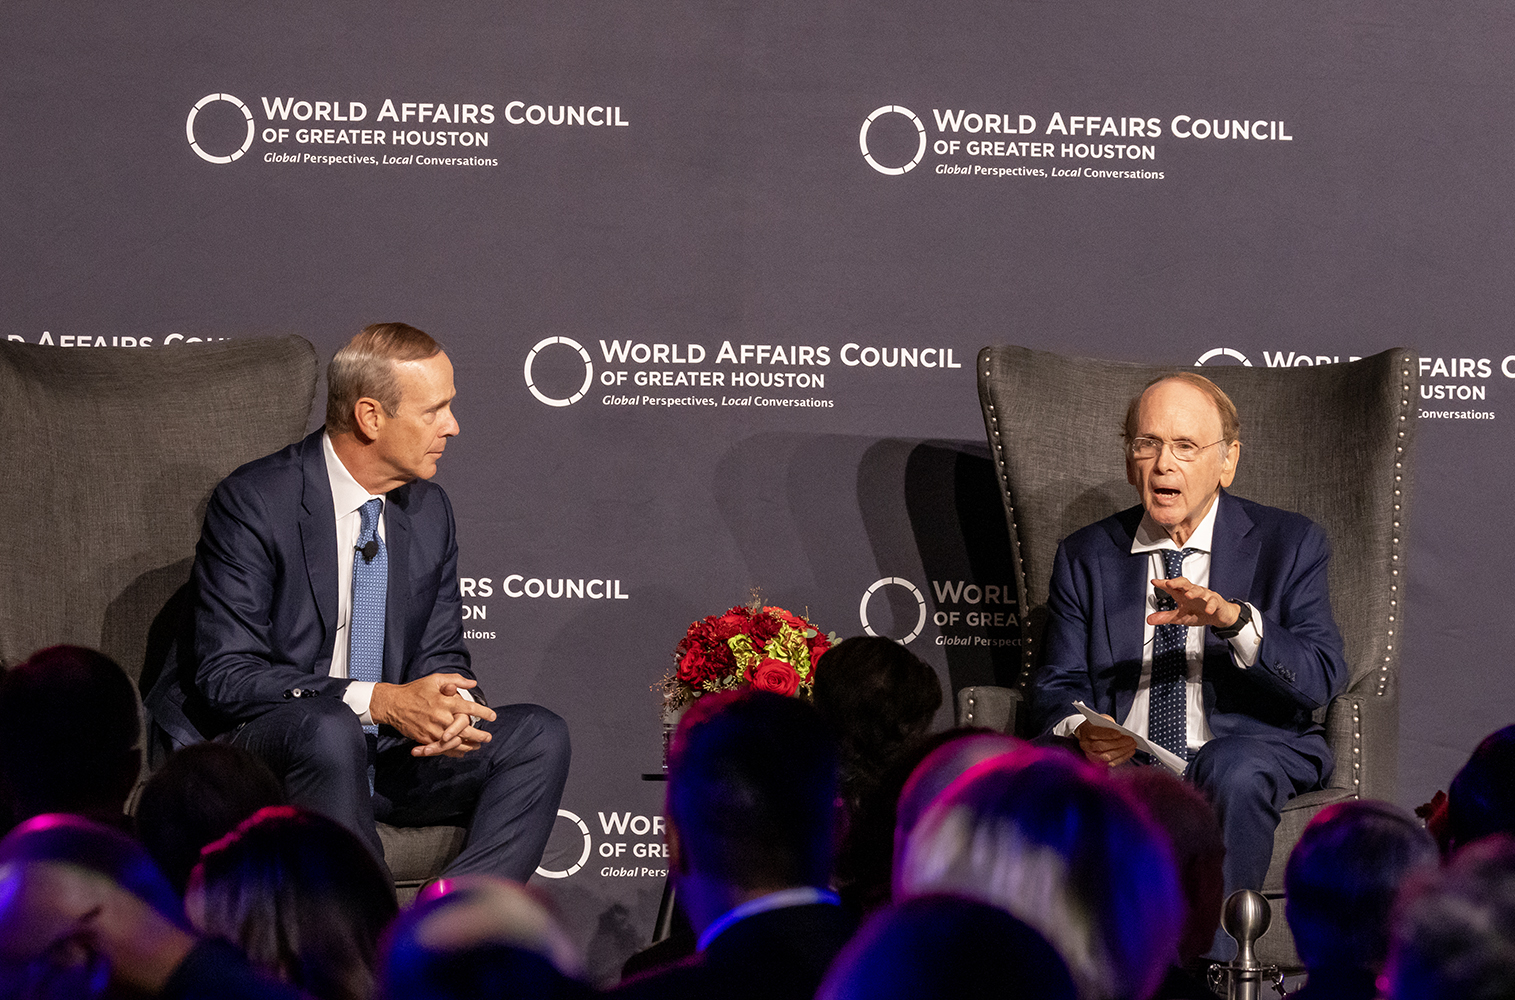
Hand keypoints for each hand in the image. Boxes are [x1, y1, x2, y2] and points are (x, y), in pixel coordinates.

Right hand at [369, 673, 496, 754]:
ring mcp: (433, 730)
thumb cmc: (415, 690)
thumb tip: (473, 683)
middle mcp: (441, 717)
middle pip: (465, 729)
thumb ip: (455, 680)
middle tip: (488, 737)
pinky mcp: (425, 738)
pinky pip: (442, 748)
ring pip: (455, 742)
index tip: (493, 716)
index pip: (470, 709)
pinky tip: (461, 751)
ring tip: (478, 746)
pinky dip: (453, 751)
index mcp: (445, 702)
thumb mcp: (435, 679)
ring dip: (468, 745)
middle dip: (479, 735)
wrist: (393, 704)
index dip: (483, 713)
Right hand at [1076, 716, 1136, 766]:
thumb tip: (1121, 733)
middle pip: (1102, 746)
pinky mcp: (1098, 762)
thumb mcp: (1100, 719)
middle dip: (1118, 743)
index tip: (1120, 733)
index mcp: (1085, 731)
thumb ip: (1108, 724)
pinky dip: (1122, 758)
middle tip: (1130, 740)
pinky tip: (1129, 752)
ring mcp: (1091, 755)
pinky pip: (1111, 763)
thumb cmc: (1096, 726)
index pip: (1096, 733)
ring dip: (1122, 752)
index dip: (1108, 734)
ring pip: (1107, 756)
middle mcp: (1086, 745)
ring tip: (1132, 746)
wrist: (1086, 735)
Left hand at [1148, 576, 1240, 628]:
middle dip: (1177, 582)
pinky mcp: (1216, 602)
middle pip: (1184, 583)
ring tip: (1188, 595)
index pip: (1172, 587)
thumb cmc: (1199, 612)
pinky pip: (1214, 602)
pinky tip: (1208, 610)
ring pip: (1199, 590)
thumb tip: (1149, 619)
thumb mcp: (1180, 617)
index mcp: (1182, 595)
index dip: (1163, 584)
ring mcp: (1205, 596)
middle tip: (1169, 584)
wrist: (1218, 616)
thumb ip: (1165, 617)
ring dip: (1193, 592)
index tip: (1154, 582)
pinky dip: (1211, 605)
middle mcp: (1193, 592)